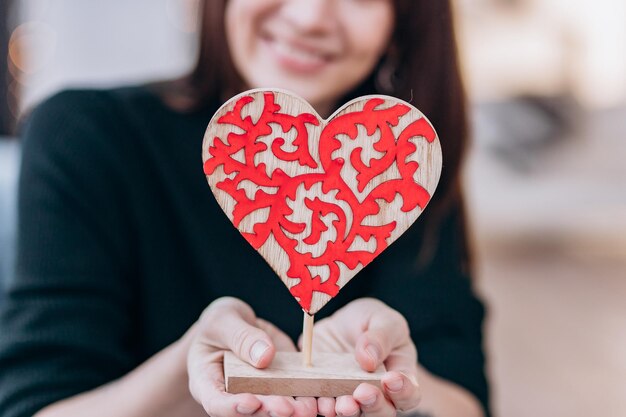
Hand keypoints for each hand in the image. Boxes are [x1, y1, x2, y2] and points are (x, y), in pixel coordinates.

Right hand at [187, 297, 316, 416]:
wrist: (235, 326)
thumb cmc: (221, 324)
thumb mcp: (223, 321)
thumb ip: (240, 337)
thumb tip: (264, 356)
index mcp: (207, 383)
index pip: (216, 402)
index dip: (233, 407)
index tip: (252, 401)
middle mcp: (234, 395)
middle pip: (250, 410)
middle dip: (270, 410)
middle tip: (288, 408)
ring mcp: (258, 393)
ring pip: (273, 408)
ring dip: (292, 410)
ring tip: (308, 408)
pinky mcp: (280, 385)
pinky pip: (293, 394)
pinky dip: (306, 397)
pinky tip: (319, 397)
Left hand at [309, 298, 419, 416]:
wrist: (339, 324)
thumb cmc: (371, 322)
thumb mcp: (383, 319)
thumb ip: (381, 336)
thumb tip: (369, 359)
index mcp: (399, 378)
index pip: (409, 395)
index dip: (403, 392)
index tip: (391, 379)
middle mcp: (377, 395)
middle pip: (381, 412)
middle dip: (373, 405)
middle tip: (363, 392)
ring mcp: (350, 397)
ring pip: (352, 414)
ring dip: (346, 411)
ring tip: (338, 403)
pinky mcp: (325, 394)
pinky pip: (321, 406)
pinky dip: (317, 406)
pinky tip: (314, 402)